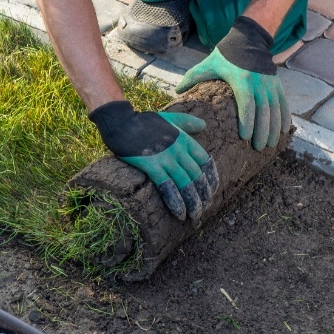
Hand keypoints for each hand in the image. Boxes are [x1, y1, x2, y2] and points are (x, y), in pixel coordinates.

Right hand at [89, 101, 219, 221]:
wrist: (121, 122)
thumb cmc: (143, 121)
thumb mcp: (170, 118)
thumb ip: (187, 122)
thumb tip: (204, 125)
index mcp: (184, 139)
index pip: (205, 161)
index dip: (210, 178)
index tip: (211, 191)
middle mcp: (178, 149)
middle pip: (197, 176)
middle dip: (203, 195)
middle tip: (204, 208)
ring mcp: (165, 157)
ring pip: (185, 184)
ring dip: (192, 203)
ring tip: (194, 216)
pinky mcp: (151, 165)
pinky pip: (167, 186)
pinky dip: (175, 201)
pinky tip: (179, 213)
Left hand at [177, 16, 290, 150]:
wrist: (249, 40)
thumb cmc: (225, 55)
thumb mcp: (208, 64)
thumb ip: (192, 77)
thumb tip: (176, 91)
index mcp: (242, 79)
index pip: (246, 103)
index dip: (247, 121)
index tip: (245, 137)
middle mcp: (259, 83)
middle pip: (263, 111)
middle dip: (262, 131)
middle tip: (258, 147)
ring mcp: (270, 84)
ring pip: (275, 109)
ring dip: (274, 128)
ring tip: (270, 144)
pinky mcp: (277, 84)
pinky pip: (283, 103)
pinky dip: (285, 117)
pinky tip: (284, 131)